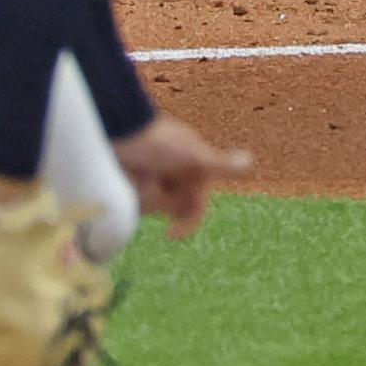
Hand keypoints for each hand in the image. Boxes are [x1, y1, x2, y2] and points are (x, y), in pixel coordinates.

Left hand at [111, 113, 250, 240]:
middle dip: (159, 202)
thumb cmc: (156, 140)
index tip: (171, 236)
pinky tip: (122, 178)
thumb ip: (219, 164)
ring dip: (142, 196)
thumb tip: (250, 161)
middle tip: (147, 181)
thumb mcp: (191, 155)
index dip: (189, 223)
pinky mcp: (129, 181)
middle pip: (172, 208)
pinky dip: (129, 195)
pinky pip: (134, 201)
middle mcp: (173, 174)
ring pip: (151, 206)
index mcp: (192, 167)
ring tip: (131, 174)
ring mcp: (150, 177)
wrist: (115, 129)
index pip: (197, 205)